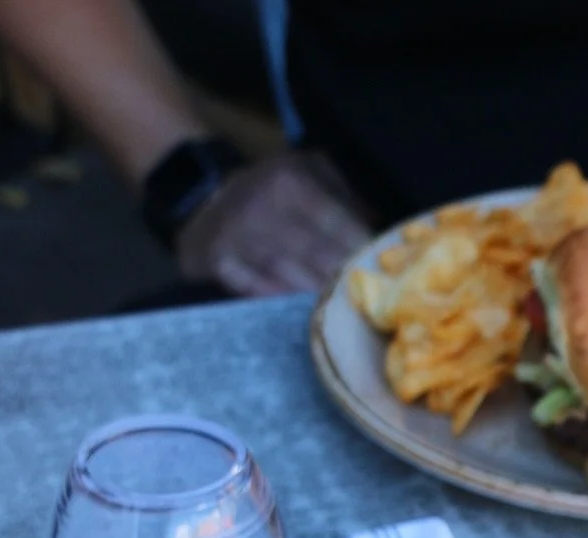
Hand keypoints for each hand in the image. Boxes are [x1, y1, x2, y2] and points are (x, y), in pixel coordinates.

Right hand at [176, 149, 369, 295]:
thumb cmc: (273, 189)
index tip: (382, 271)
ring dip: (320, 297)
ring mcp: (238, 234)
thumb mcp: (307, 171)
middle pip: (318, 255)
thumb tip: (382, 228)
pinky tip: (304, 315)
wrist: (205, 196)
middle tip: (370, 300)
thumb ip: (345, 195)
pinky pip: (258, 289)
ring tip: (344, 312)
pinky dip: (283, 302)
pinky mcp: (219, 260)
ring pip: (290, 277)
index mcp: (290, 180)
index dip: (361, 250)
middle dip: (345, 279)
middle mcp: (262, 204)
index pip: (337, 222)